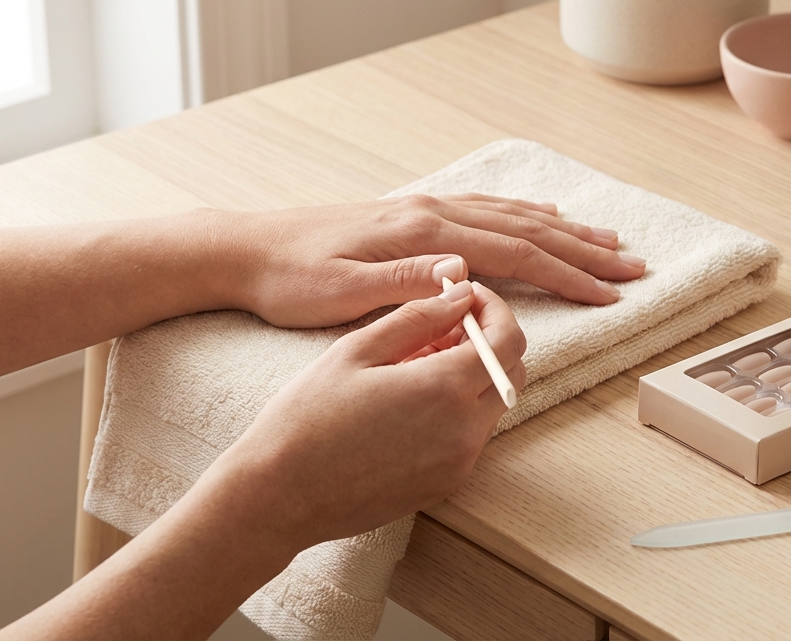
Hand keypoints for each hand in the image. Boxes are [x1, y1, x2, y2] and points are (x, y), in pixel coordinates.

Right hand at [210, 278, 524, 546]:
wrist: (280, 496)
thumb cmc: (306, 418)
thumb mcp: (357, 350)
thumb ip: (417, 317)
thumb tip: (461, 295)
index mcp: (444, 389)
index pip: (509, 339)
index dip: (495, 309)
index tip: (466, 297)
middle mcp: (465, 431)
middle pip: (510, 373)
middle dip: (488, 341)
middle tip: (441, 327)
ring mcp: (459, 463)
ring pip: (493, 404)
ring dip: (471, 375)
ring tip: (414, 364)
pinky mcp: (447, 484)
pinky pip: (472, 435)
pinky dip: (458, 409)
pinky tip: (409, 401)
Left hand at [212, 193, 644, 326]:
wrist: (246, 248)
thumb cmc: (290, 280)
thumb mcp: (338, 296)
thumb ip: (403, 285)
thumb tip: (463, 275)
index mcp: (424, 236)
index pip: (515, 254)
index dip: (568, 275)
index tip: (612, 292)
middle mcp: (433, 213)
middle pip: (527, 228)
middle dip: (585, 251)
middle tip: (635, 267)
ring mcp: (425, 208)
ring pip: (513, 214)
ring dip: (565, 230)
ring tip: (609, 241)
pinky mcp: (413, 213)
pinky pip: (486, 207)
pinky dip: (526, 213)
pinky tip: (545, 215)